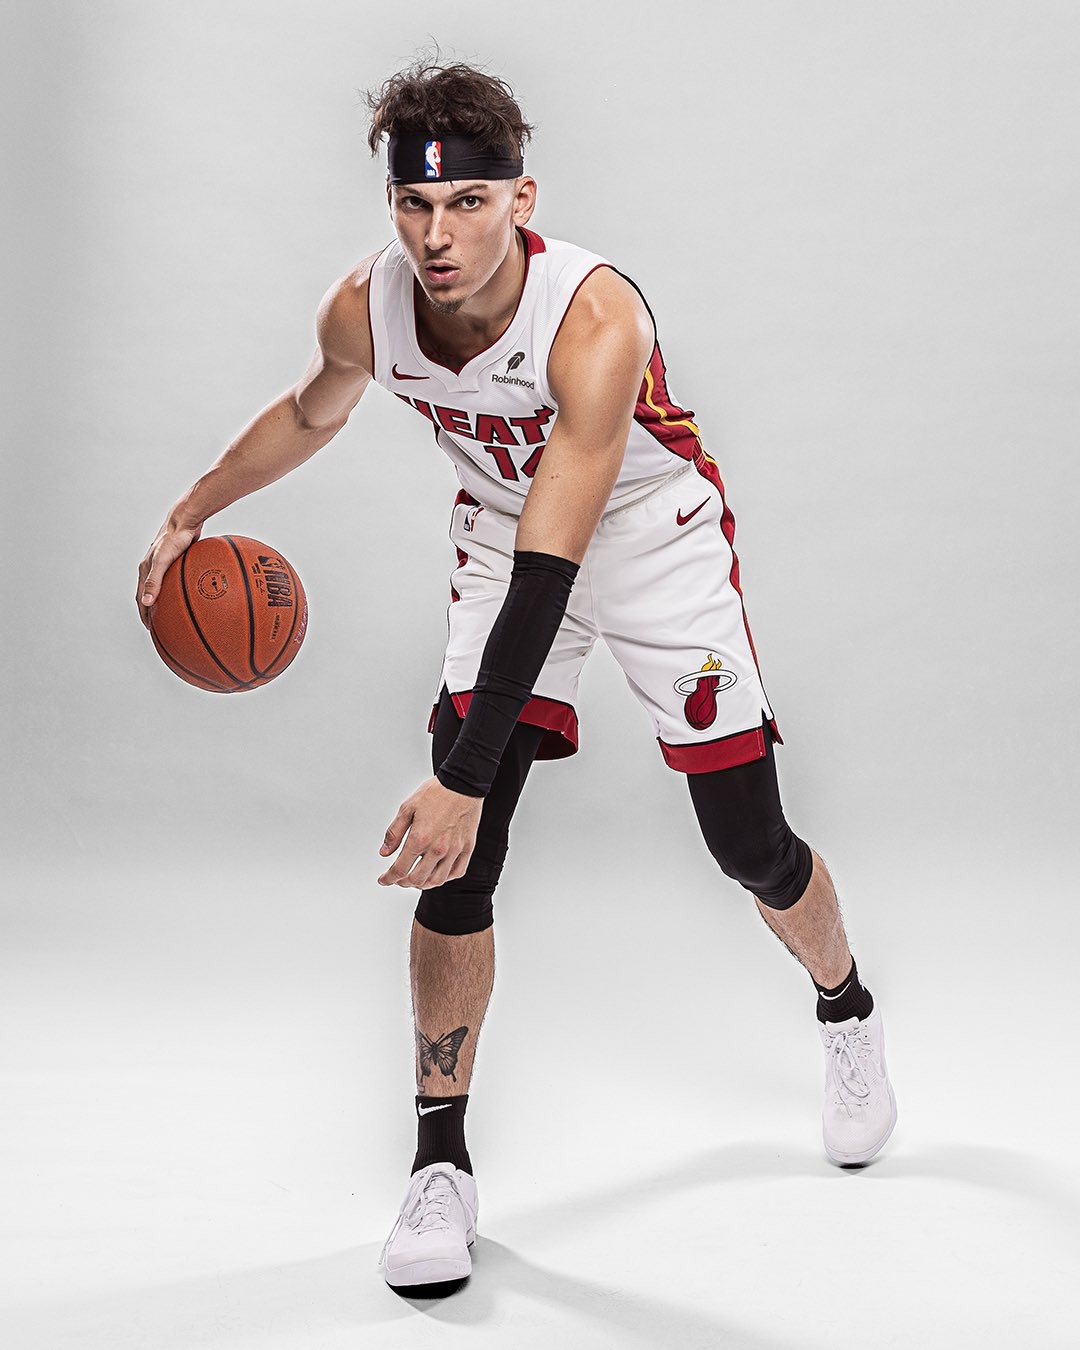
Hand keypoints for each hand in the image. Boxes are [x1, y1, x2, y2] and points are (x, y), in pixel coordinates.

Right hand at [136, 513, 202, 628]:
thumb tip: (147, 603)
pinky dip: (178, 591)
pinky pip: (175, 581)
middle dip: (153, 612)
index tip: (151, 630)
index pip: (141, 599)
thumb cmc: (174, 538)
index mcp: (145, 570)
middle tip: (161, 628)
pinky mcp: (175, 561)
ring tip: (174, 615)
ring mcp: (164, 565)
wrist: (186, 520)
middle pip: (150, 595)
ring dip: (165, 603)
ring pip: (162, 588)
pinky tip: (191, 596)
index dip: (145, 615)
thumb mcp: (162, 561)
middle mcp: (152, 568)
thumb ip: (154, 581)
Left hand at [378, 776, 482, 888]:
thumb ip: (394, 833)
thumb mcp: (407, 808)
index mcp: (420, 838)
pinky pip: (456, 872)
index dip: (388, 878)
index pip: (400, 869)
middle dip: (404, 882)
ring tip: (417, 879)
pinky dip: (445, 878)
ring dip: (423, 884)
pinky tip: (438, 873)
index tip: (384, 879)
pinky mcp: (467, 848)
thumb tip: (384, 852)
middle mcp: (437, 848)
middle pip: (417, 879)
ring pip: (437, 880)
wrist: (462, 783)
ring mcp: (454, 850)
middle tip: (399, 878)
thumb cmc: (436, 793)